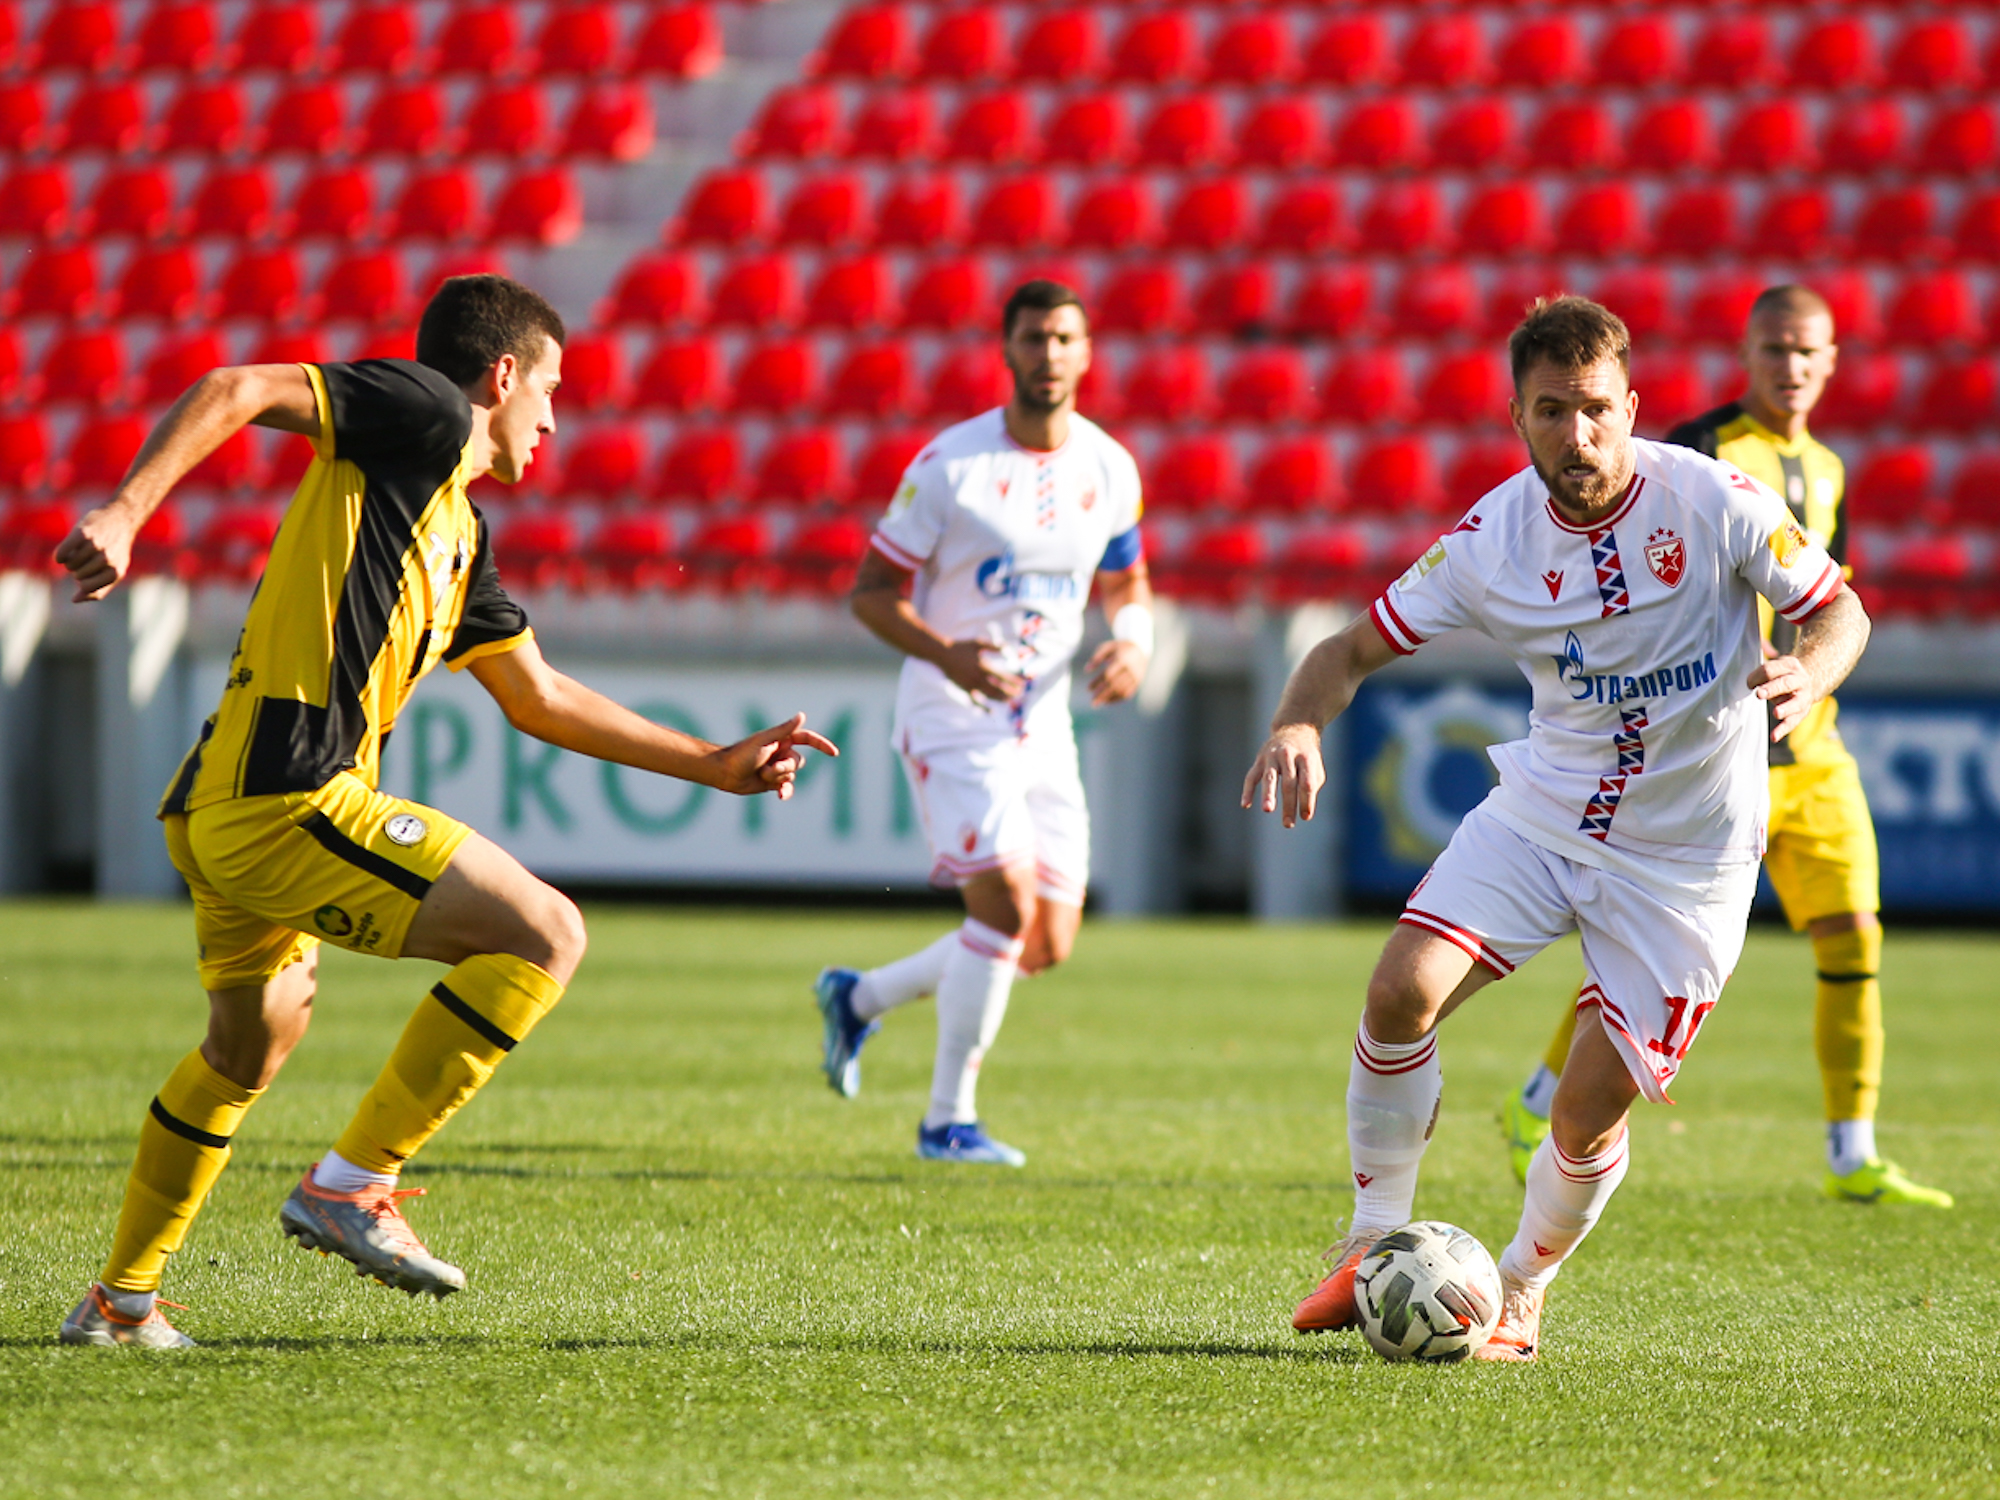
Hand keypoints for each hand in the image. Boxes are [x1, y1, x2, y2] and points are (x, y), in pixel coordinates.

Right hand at [54, 504, 136, 602]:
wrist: (121, 519)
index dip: (82, 581)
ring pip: (69, 564)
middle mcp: (107, 560)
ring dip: (70, 560)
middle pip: (77, 575)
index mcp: (116, 572)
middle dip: (79, 568)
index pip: (86, 587)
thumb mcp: (114, 572)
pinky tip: (63, 552)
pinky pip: (62, 553)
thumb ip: (99, 590)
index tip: (88, 573)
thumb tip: (75, 600)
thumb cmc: (115, 549)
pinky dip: (59, 555)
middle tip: (88, 557)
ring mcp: (95, 546)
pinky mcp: (83, 533)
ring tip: (81, 552)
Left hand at [709, 712, 839, 798]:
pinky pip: (787, 788)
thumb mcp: (764, 741)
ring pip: (791, 776)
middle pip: (798, 762)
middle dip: (784, 767)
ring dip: (777, 778)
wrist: (724, 772)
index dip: (821, 744)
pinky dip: (786, 792)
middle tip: (767, 768)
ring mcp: (778, 768)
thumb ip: (784, 730)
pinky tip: (781, 797)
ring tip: (760, 775)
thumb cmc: (741, 754)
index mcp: (781, 740)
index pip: (807, 739)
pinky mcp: (772, 783)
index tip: (834, 753)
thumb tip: (802, 716)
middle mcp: (781, 753)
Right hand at [938, 640, 1025, 702]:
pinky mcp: (964, 689)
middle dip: (1010, 692)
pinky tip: (992, 712)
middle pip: (998, 688)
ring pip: (989, 695)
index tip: (1023, 684)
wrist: (942, 654)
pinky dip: (984, 707)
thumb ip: (994, 646)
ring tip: (1011, 701)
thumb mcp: (979, 643)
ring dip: (1001, 699)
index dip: (1013, 681)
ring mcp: (970, 684)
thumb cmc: (961, 647)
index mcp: (983, 665)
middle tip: (1021, 694)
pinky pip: (975, 701)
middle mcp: (978, 677)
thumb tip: (1009, 650)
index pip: (1002, 676)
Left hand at [1084, 639, 1146, 706]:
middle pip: (1115, 685)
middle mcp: (1131, 669)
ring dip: (1109, 698)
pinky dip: (1117, 699)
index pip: (1109, 674)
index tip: (1089, 689)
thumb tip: (1086, 670)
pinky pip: (1127, 694)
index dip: (1098, 682)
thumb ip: (1096, 657)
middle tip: (1092, 703)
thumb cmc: (1119, 647)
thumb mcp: (1107, 647)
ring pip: (1121, 691)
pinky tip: (1107, 701)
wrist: (1141, 648)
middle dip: (1102, 695)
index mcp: (1123, 658)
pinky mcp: (1138, 682)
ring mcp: (1136, 676)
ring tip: (1098, 703)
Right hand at [1241, 724, 1324, 827]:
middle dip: (1289, 805)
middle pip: (1289, 783)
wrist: (1294, 729)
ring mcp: (1272, 756)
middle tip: (1288, 824)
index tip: (1305, 817)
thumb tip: (1305, 814)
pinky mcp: (1259, 759)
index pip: (1306, 783)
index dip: (1306, 801)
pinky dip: (1248, 790)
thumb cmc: (1306, 756)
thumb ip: (1311, 787)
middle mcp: (1288, 755)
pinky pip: (1251, 776)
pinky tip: (1245, 805)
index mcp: (1306, 758)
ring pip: (1269, 777)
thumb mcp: (1315, 767)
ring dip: (1268, 794)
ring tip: (1267, 810)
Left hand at [1748, 654, 1815, 742]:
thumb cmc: (1783, 675)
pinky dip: (1783, 730)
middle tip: (1759, 694)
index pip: (1771, 669)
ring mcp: (1803, 697)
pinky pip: (1793, 721)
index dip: (1757, 676)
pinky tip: (1774, 737)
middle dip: (1772, 689)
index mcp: (1789, 666)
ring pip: (1795, 703)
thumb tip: (1749, 684)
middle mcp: (1799, 680)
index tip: (1749, 684)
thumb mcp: (1776, 668)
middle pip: (1785, 683)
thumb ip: (1763, 674)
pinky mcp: (1803, 712)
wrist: (1809, 680)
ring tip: (1776, 713)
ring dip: (1785, 708)